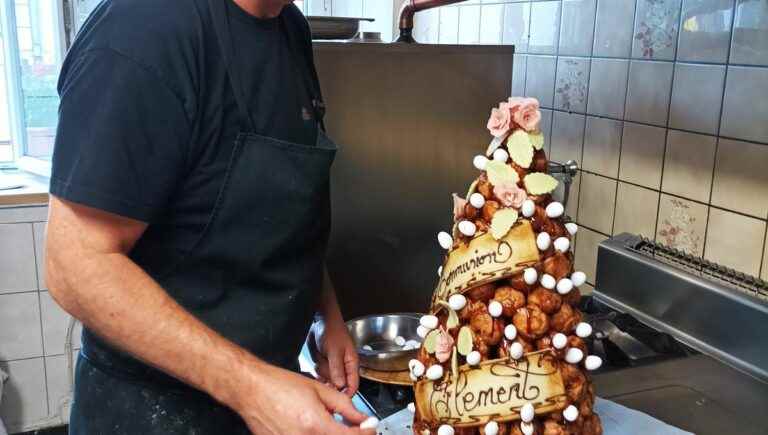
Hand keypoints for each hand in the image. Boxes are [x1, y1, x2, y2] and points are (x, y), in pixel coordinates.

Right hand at [232, 363, 373, 434]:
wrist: (252, 389)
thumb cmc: (280, 386)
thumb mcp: (319, 390)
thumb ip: (344, 406)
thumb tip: (361, 418)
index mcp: (316, 425)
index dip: (366, 433)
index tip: (369, 427)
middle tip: (353, 427)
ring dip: (330, 434)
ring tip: (325, 422)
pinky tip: (311, 426)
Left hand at [310, 317, 359, 395]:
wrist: (319, 320)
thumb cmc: (332, 330)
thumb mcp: (334, 350)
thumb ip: (337, 369)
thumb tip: (340, 386)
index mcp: (351, 363)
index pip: (353, 385)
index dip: (347, 393)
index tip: (337, 398)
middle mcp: (343, 366)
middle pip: (338, 385)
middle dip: (330, 379)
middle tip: (325, 370)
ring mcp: (333, 365)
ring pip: (327, 379)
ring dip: (322, 371)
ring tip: (322, 356)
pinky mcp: (324, 364)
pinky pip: (319, 374)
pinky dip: (316, 369)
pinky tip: (317, 358)